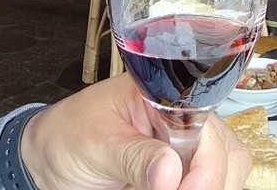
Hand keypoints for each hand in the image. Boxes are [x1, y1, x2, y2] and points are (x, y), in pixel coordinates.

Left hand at [20, 74, 250, 189]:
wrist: (47, 162)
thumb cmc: (67, 137)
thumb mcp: (95, 144)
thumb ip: (133, 155)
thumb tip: (170, 171)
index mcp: (164, 95)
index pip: (207, 123)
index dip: (206, 161)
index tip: (184, 188)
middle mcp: (183, 119)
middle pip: (227, 151)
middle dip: (209, 181)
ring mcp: (187, 148)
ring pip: (229, 170)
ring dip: (209, 186)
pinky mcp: (183, 173)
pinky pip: (211, 183)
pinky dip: (201, 189)